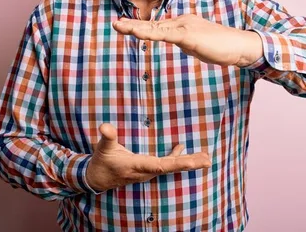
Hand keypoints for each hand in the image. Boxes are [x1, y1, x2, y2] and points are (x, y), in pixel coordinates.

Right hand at [85, 123, 210, 191]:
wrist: (98, 179)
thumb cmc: (102, 162)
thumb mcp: (103, 148)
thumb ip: (107, 137)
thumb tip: (105, 126)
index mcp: (135, 165)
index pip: (155, 165)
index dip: (170, 163)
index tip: (186, 163)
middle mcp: (146, 171)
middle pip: (170, 166)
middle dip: (189, 163)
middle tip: (207, 160)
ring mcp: (149, 171)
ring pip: (172, 165)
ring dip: (189, 161)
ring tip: (206, 158)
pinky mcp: (149, 168)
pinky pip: (167, 163)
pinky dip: (177, 156)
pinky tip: (184, 147)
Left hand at [112, 14, 263, 66]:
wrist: (239, 45)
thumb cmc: (221, 47)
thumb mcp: (198, 45)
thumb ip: (186, 42)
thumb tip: (179, 43)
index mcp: (183, 24)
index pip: (158, 26)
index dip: (141, 27)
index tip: (125, 27)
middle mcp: (181, 22)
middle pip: (153, 24)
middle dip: (133, 25)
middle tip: (115, 25)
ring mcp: (184, 26)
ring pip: (156, 28)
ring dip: (136, 28)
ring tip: (119, 26)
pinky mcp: (188, 35)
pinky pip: (165, 34)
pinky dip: (150, 33)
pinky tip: (138, 33)